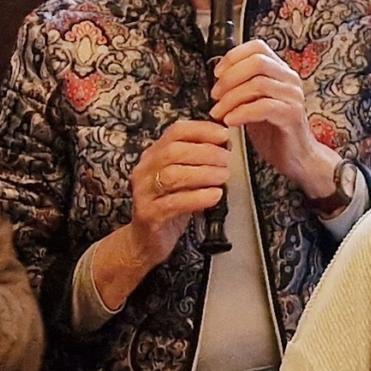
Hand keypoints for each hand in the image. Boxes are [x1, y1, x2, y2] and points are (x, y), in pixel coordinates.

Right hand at [123, 117, 235, 268]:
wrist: (147, 240)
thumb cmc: (169, 204)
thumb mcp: (182, 177)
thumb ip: (197, 160)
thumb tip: (225, 144)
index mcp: (153, 155)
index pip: (176, 132)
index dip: (202, 130)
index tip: (224, 135)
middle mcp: (145, 171)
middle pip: (173, 151)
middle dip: (205, 152)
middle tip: (226, 159)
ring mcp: (144, 193)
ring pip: (173, 175)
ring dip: (204, 173)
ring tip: (223, 176)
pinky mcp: (148, 215)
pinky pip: (174, 202)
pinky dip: (198, 197)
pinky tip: (215, 195)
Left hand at [212, 39, 328, 196]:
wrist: (296, 157)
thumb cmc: (273, 131)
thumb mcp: (254, 103)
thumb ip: (243, 88)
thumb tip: (217, 79)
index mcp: (281, 71)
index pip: (258, 47)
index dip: (234, 56)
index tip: (217, 73)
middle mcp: (290, 79)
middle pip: (257, 62)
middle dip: (230, 77)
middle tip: (215, 95)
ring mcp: (293, 96)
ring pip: (258, 84)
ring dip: (231, 98)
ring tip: (218, 113)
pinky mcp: (291, 115)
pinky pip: (263, 107)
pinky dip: (242, 113)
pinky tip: (230, 122)